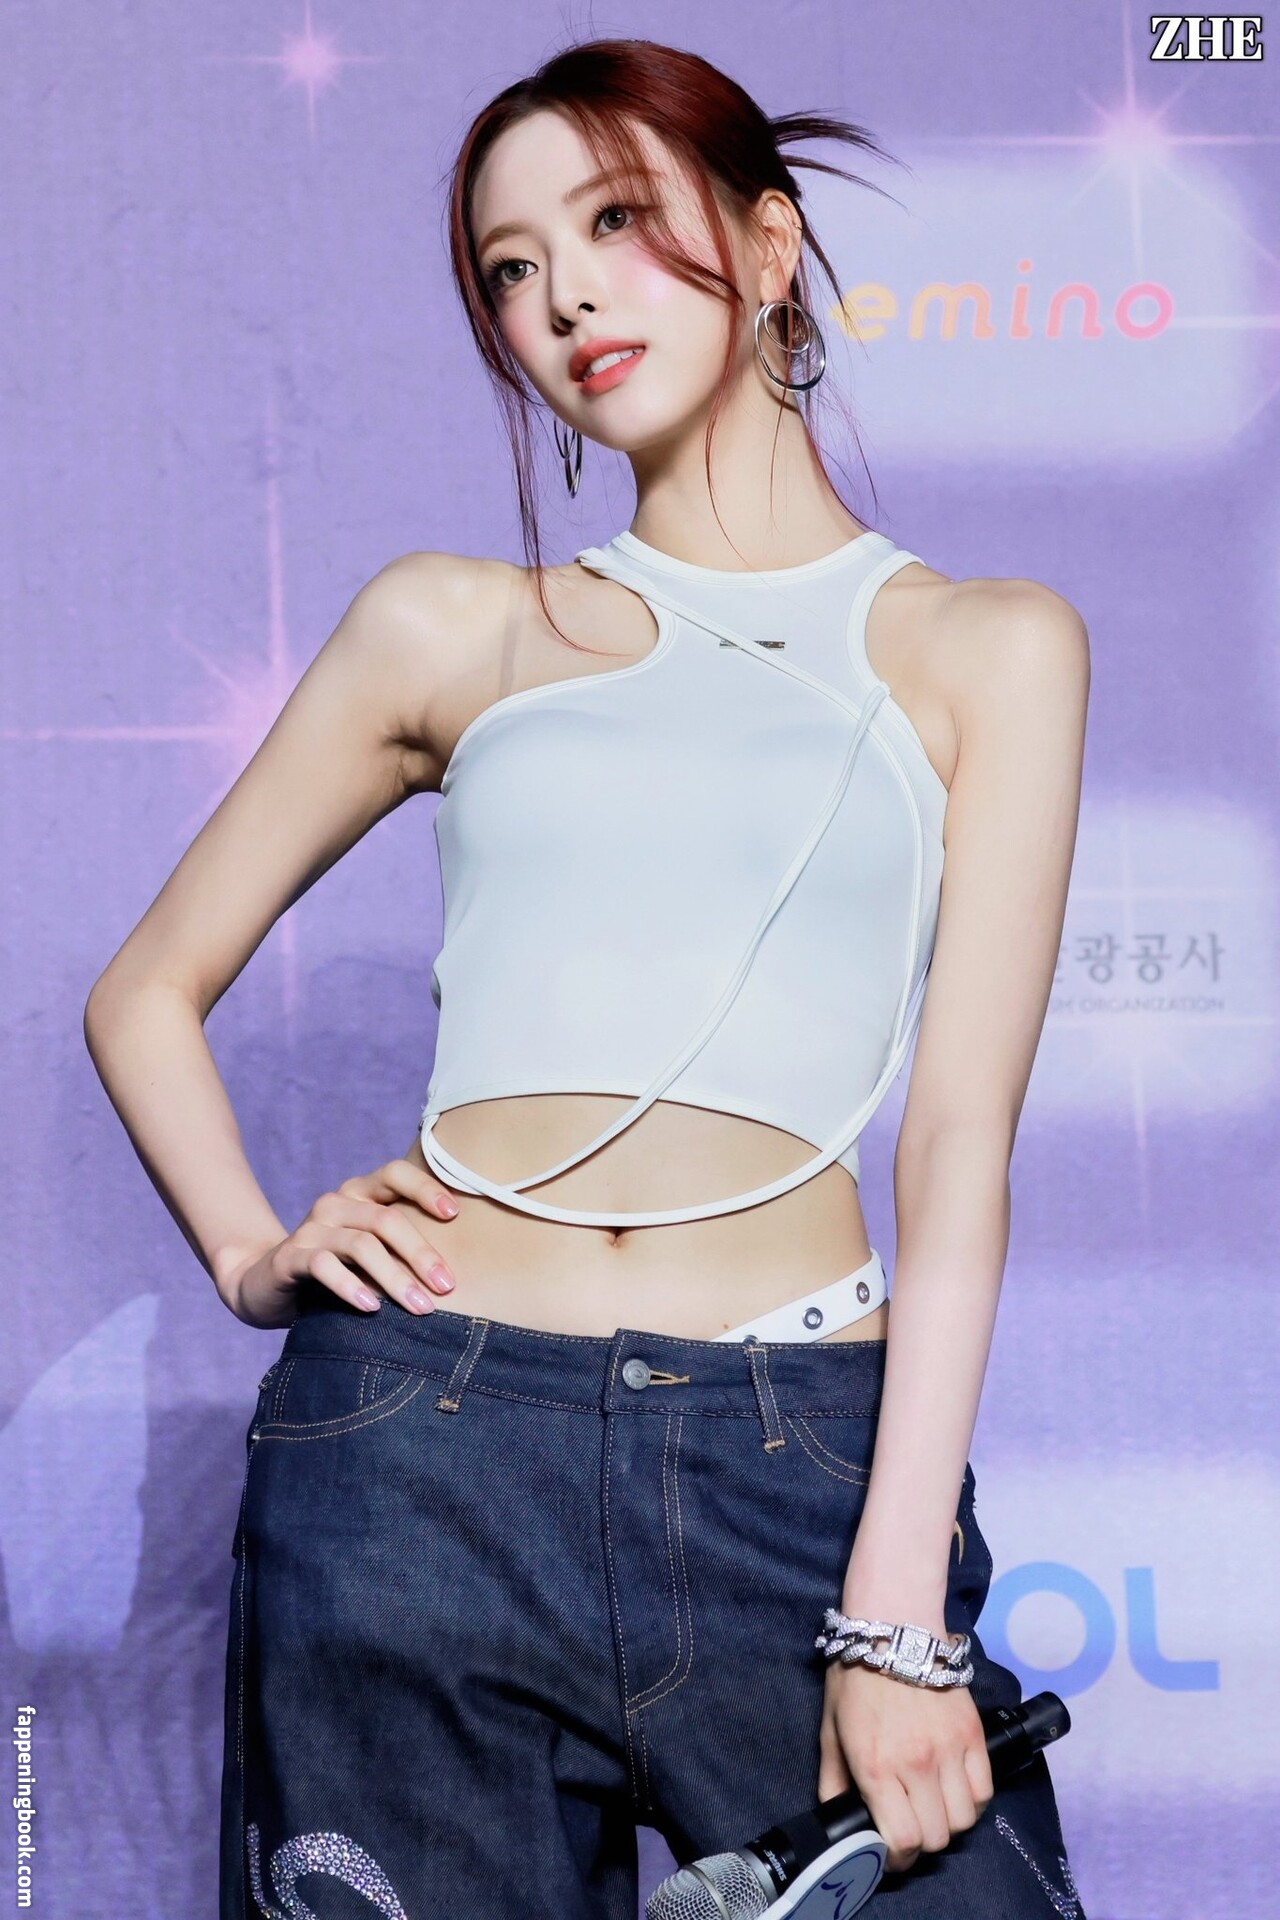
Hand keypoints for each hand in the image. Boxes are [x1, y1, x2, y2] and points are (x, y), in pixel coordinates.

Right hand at [219, 1158, 462, 1328]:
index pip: (395, 1173)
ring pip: (360, 1245)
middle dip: (421, 1254)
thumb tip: (461, 1268)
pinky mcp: (290, 1257)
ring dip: (395, 1278)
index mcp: (359, 1193)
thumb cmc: (336, 1269)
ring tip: (420, 1307)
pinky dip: (350, 1287)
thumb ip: (402, 1246)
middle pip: (385, 1219)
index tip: (455, 1215)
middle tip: (448, 1287)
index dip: (426, 1188)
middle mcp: (336, 1203)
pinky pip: (324, 1266)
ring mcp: (310, 1228)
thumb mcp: (370, 1251)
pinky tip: (371, 1307)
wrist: (265, 1284)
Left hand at [817, 1655, 993, 1874]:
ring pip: (964, 1820)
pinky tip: (954, 1788)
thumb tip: (838, 1818)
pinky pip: (984, 1791)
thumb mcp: (830, 1731)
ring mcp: (950, 1751)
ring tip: (933, 1805)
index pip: (903, 1841)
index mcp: (877, 1768)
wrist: (894, 1628)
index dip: (897, 1858)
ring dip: (948, 1821)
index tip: (891, 1851)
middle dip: (921, 1841)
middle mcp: (917, 1765)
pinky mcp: (973, 1735)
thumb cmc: (856, 1678)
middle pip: (936, 1837)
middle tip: (910, 1826)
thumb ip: (833, 1782)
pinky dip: (972, 1799)